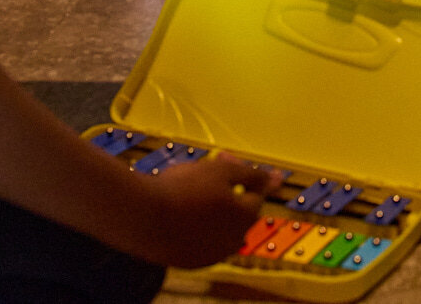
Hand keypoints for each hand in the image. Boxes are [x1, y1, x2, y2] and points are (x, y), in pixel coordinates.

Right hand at [148, 157, 278, 268]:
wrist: (141, 217)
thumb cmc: (184, 188)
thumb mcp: (221, 171)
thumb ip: (253, 175)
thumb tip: (278, 179)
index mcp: (244, 217)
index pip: (255, 193)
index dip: (240, 173)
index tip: (222, 159)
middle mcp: (233, 240)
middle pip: (238, 210)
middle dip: (228, 190)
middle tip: (205, 171)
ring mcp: (211, 254)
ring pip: (219, 226)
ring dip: (212, 208)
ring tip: (189, 190)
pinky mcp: (189, 261)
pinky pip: (200, 239)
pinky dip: (195, 225)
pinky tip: (179, 211)